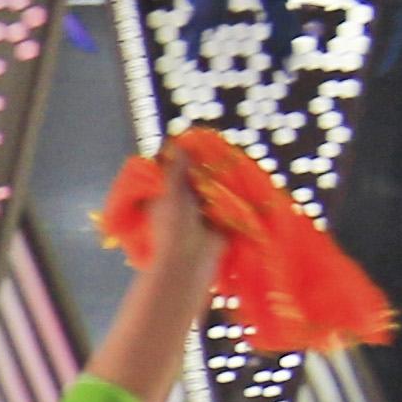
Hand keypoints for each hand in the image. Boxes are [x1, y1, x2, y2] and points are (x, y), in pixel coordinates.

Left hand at [136, 148, 217, 285]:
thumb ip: (175, 170)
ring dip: (218, 178)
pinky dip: (230, 191)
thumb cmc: (174, 226)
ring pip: (210, 188)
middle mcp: (180, 202)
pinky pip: (224, 200)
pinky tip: (238, 174)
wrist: (192, 258)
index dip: (180, 159)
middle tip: (217, 147)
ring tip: (228, 157)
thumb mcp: (172, 193)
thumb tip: (175, 144)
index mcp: (162, 196)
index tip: (193, 143)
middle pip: (192, 178)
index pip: (170, 173)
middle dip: (203, 167)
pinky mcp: (216, 217)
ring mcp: (199, 210)